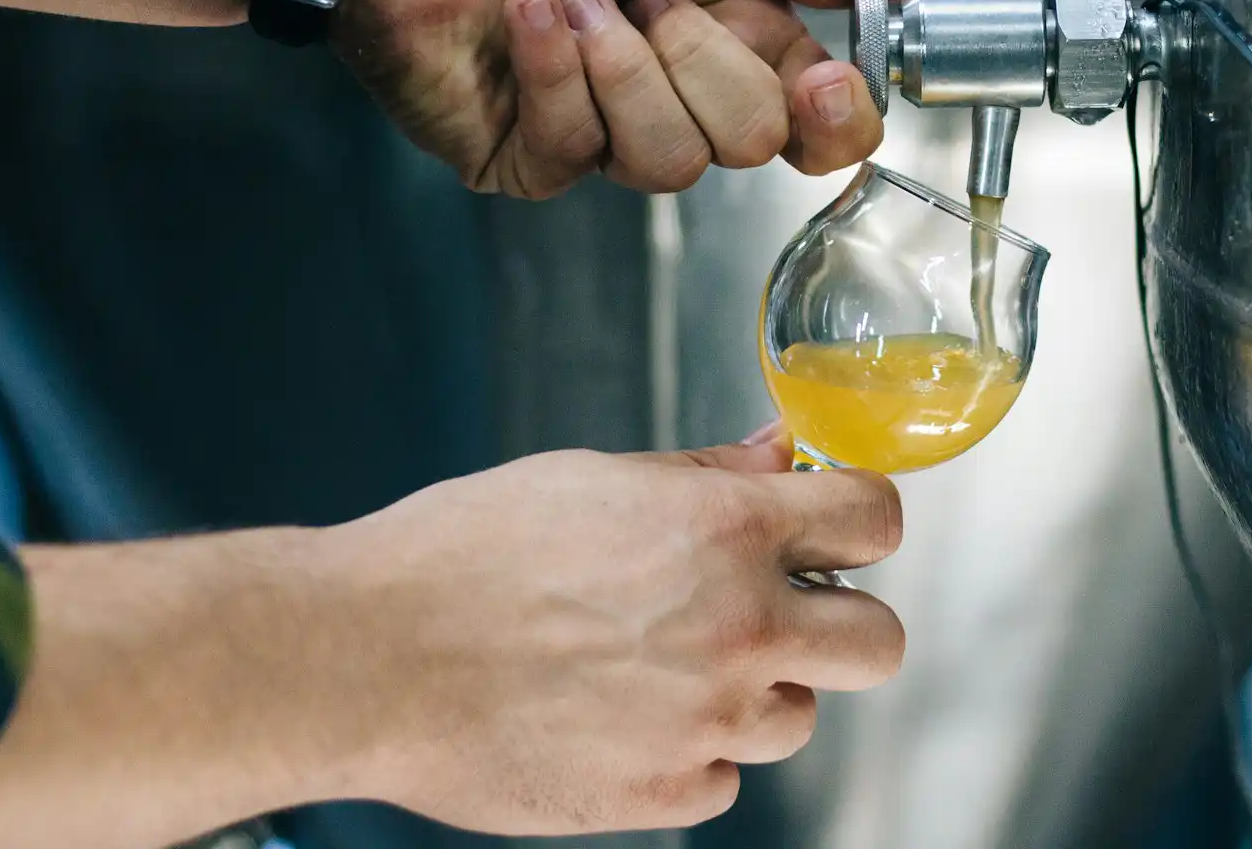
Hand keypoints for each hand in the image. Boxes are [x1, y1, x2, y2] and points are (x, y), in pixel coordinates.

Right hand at [318, 433, 905, 835]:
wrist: (371, 656)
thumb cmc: (467, 551)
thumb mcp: (598, 477)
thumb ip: (711, 475)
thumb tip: (784, 455)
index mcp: (728, 531)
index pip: (877, 520)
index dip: (864, 521)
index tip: (842, 530)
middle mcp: (738, 629)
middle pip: (880, 643)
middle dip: (842, 623)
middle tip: (785, 613)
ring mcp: (706, 724)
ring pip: (797, 717)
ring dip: (752, 693)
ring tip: (662, 667)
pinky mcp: (662, 796)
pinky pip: (722, 779)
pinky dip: (688, 755)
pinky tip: (620, 719)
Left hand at [339, 0, 923, 197]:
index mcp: (738, 33)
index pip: (821, 121)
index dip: (836, 119)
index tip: (823, 83)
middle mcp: (681, 96)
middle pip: (752, 143)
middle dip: (701, 59)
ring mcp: (607, 138)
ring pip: (671, 162)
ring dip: (620, 63)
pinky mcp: (534, 161)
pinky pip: (579, 150)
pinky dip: (553, 67)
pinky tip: (526, 13)